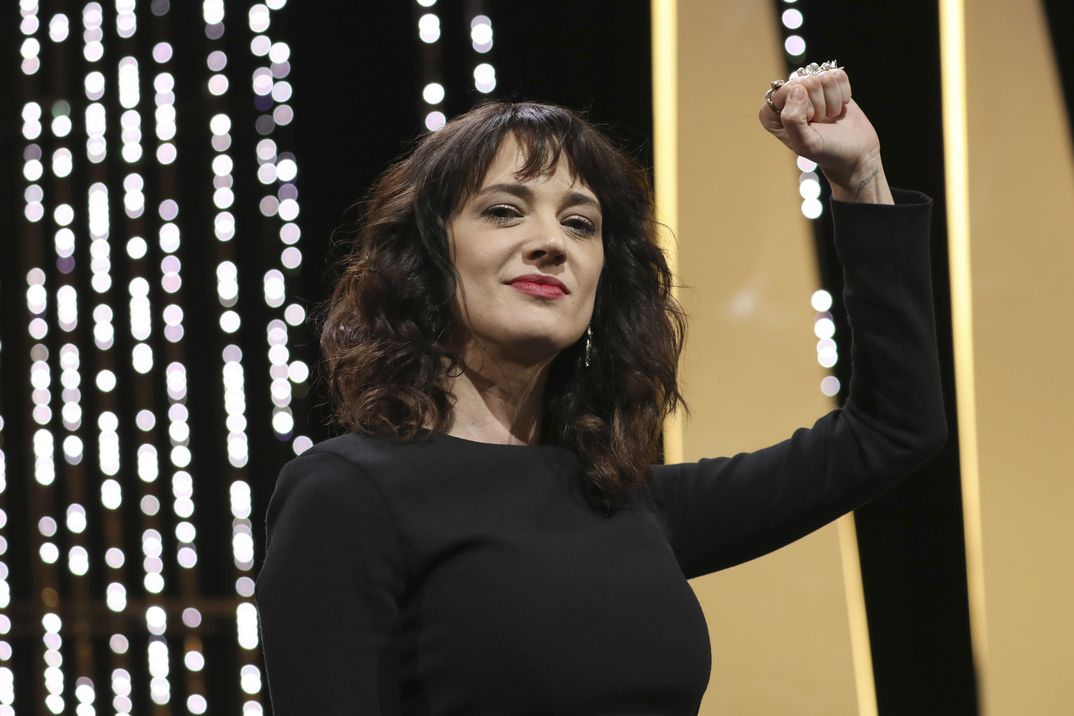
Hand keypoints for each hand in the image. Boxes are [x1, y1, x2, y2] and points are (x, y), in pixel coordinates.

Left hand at [757, 68, 883, 192]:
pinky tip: (837, 108)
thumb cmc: (827, 151)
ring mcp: (808, 88)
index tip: (808, 124)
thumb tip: (796, 89)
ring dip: (831, 101)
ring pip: (824, 77)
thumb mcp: (805, 143)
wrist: (854, 153)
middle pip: (807, 81)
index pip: (786, 90)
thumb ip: (792, 119)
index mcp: (770, 114)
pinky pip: (838, 75)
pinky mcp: (829, 83)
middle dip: (819, 105)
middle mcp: (786, 98)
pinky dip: (843, 93)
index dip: (803, 108)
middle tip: (819, 122)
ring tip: (827, 117)